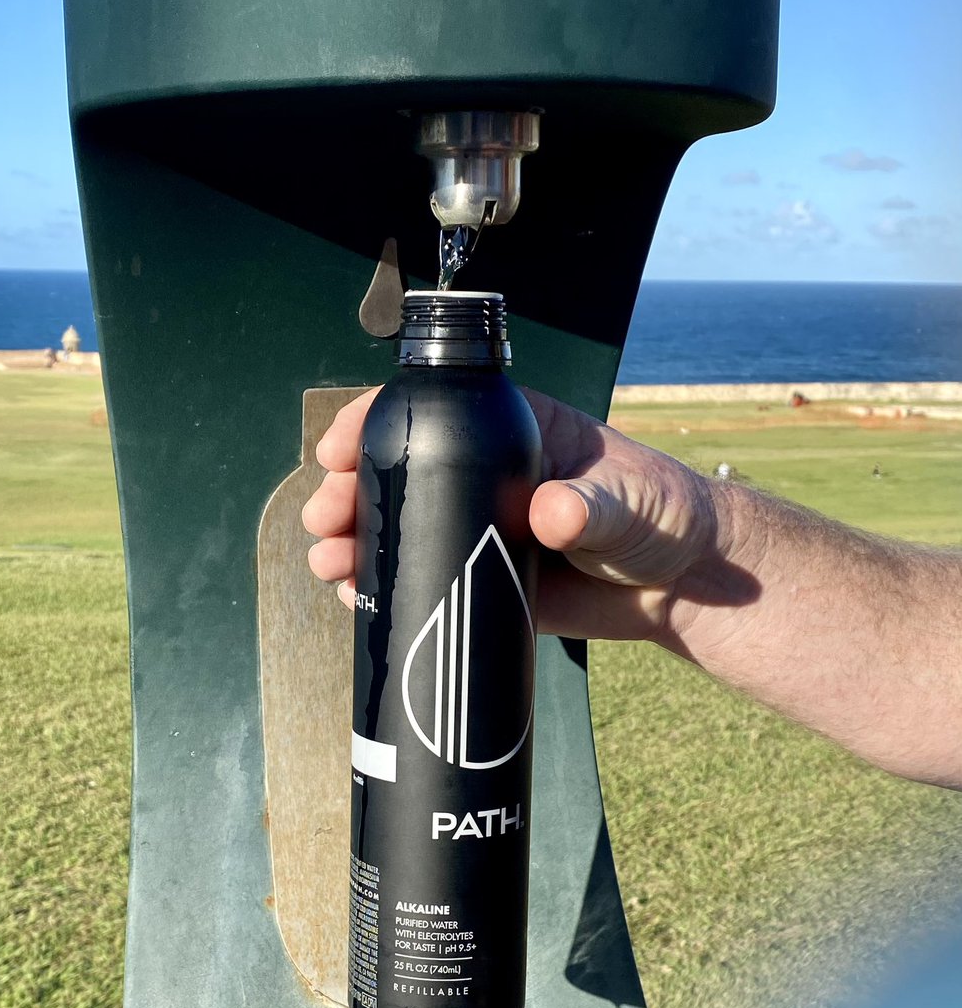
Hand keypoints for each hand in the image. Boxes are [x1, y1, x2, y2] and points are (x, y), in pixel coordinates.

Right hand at [303, 388, 743, 643]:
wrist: (681, 590)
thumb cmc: (665, 519)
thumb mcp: (632, 503)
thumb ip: (594, 505)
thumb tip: (551, 513)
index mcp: (513, 431)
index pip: (431, 411)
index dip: (373, 423)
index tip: (336, 450)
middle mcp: (483, 475)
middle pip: (398, 471)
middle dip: (350, 491)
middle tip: (326, 518)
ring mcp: (476, 527)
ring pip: (399, 525)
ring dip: (354, 541)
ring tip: (330, 563)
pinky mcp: (478, 575)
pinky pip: (418, 575)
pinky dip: (381, 584)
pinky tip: (356, 596)